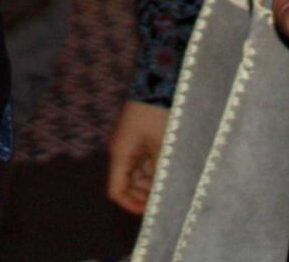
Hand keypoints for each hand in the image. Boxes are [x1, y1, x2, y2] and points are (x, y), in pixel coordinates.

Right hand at [106, 99, 166, 213]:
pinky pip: (145, 159)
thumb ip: (160, 171)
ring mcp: (131, 143)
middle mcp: (122, 151)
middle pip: (128, 184)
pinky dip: (156, 166)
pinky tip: (171, 166)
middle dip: (144, 193)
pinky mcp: (141, 135)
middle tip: (166, 195)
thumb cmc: (157, 112)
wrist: (158, 79)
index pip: (116, 191)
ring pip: (138, 173)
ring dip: (152, 180)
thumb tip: (162, 194)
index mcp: (120, 154)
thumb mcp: (162, 144)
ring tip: (172, 180)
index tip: (152, 209)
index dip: (131, 204)